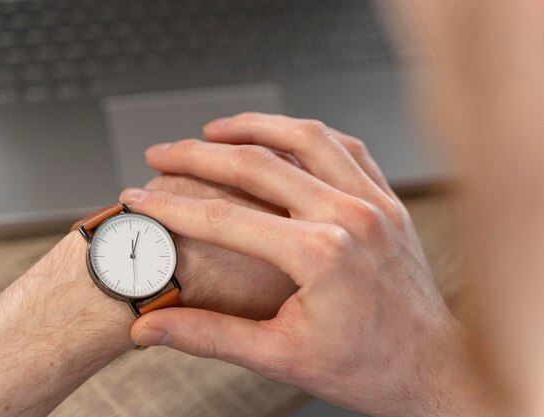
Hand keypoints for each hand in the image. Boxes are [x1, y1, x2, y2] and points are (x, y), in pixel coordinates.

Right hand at [122, 113, 499, 416]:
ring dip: (254, 126)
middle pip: (256, 165)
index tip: (139, 198)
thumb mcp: (279, 356)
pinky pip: (347, 147)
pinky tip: (284, 136)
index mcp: (321, 256)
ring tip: (214, 130)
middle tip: (162, 153)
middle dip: (198, 156)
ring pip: (305, 138)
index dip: (171, 207)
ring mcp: (374, 203)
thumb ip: (208, 335)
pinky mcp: (388, 201)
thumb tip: (151, 328)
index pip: (224, 218)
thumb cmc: (368, 369)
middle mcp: (350, 217)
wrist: (431, 370)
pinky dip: (308, 135)